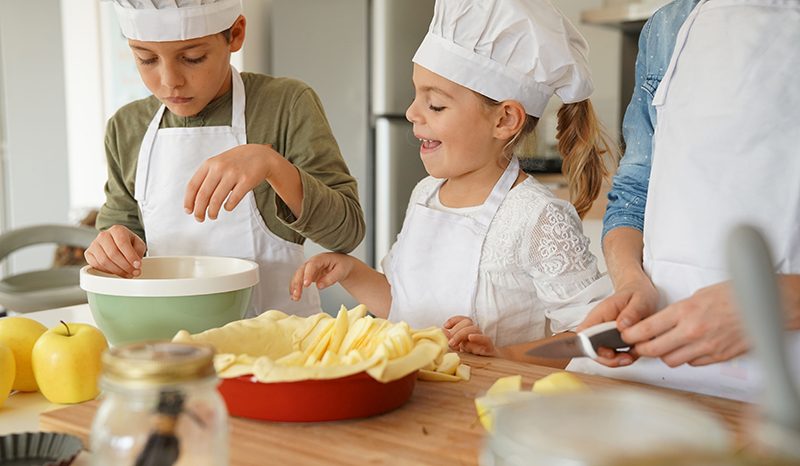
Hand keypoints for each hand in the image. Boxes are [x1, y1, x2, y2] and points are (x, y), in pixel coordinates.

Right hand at [84, 225, 145, 277]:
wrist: (115, 241)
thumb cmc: (127, 242)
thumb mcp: (138, 244)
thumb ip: (138, 251)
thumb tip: (135, 264)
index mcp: (117, 230)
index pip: (123, 243)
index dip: (131, 256)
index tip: (138, 265)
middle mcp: (104, 235)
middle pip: (113, 253)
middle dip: (125, 266)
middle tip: (134, 272)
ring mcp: (94, 244)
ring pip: (104, 261)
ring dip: (118, 271)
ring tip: (128, 274)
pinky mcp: (89, 253)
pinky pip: (96, 265)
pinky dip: (107, 271)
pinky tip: (116, 272)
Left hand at [184, 144, 274, 221]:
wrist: (259, 155)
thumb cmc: (235, 163)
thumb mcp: (218, 164)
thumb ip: (206, 179)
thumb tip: (196, 202)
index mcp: (209, 164)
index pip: (193, 186)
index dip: (188, 201)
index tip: (188, 211)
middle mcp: (220, 168)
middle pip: (203, 195)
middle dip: (199, 211)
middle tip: (199, 218)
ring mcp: (233, 174)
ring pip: (216, 200)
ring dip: (212, 212)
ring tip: (212, 216)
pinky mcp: (247, 181)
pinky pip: (233, 200)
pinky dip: (228, 207)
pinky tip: (227, 207)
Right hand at [290, 253, 355, 300]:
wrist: (343, 264)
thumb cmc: (343, 265)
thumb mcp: (341, 271)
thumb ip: (331, 278)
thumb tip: (319, 286)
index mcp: (321, 258)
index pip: (312, 265)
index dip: (307, 274)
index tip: (306, 284)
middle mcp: (312, 262)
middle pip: (301, 271)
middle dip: (297, 283)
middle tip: (297, 294)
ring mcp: (309, 269)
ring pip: (298, 276)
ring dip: (294, 287)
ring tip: (295, 298)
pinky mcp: (308, 275)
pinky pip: (299, 281)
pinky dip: (295, 288)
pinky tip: (294, 296)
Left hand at [442, 316, 503, 357]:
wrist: (490, 363)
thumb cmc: (473, 353)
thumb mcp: (459, 347)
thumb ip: (450, 339)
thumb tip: (442, 331)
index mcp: (468, 331)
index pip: (463, 319)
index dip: (454, 320)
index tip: (445, 326)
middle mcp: (475, 333)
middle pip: (467, 323)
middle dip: (455, 330)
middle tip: (449, 342)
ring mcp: (482, 339)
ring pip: (474, 329)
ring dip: (461, 334)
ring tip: (453, 344)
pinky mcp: (488, 347)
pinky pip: (485, 339)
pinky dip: (478, 337)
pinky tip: (471, 337)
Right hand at [576, 278, 657, 366]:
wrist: (640, 291)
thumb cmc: (638, 294)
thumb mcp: (641, 300)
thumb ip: (632, 312)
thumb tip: (622, 325)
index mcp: (601, 313)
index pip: (585, 333)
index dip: (593, 348)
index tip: (611, 353)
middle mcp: (599, 324)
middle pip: (591, 348)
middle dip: (608, 359)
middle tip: (627, 358)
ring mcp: (604, 333)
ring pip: (601, 354)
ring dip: (616, 360)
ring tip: (632, 356)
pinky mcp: (611, 339)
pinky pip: (612, 353)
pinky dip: (623, 357)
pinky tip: (634, 353)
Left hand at [625, 281, 748, 366]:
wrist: (764, 304)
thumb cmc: (733, 295)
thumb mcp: (698, 295)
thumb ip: (678, 311)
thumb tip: (662, 321)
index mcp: (684, 312)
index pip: (646, 329)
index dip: (631, 335)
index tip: (625, 335)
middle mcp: (692, 331)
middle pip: (654, 350)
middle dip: (642, 348)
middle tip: (639, 345)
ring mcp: (706, 347)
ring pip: (672, 361)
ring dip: (665, 354)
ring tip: (666, 345)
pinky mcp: (718, 357)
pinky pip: (693, 364)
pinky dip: (687, 358)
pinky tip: (689, 348)